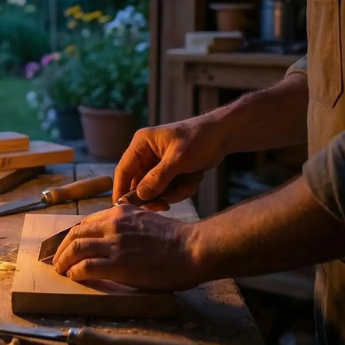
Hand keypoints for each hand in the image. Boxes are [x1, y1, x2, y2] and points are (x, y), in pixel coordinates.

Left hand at [52, 206, 201, 290]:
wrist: (193, 249)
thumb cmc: (175, 239)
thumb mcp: (145, 220)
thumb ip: (126, 225)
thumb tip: (112, 236)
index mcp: (119, 213)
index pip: (86, 223)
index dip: (73, 236)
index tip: (68, 246)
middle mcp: (113, 225)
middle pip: (76, 234)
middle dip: (62, 248)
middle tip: (57, 260)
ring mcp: (115, 244)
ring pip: (76, 249)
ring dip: (64, 261)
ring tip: (61, 270)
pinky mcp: (118, 264)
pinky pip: (87, 267)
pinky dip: (75, 272)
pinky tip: (74, 277)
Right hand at [114, 115, 228, 208]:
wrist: (223, 135)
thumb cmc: (199, 139)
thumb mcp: (179, 159)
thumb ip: (158, 178)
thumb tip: (140, 196)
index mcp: (141, 145)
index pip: (123, 170)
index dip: (121, 190)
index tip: (123, 209)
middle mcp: (146, 154)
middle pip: (139, 184)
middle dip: (156, 194)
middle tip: (165, 205)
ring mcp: (158, 164)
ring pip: (157, 190)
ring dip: (174, 191)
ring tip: (190, 181)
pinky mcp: (170, 172)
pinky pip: (170, 189)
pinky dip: (183, 188)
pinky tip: (195, 177)